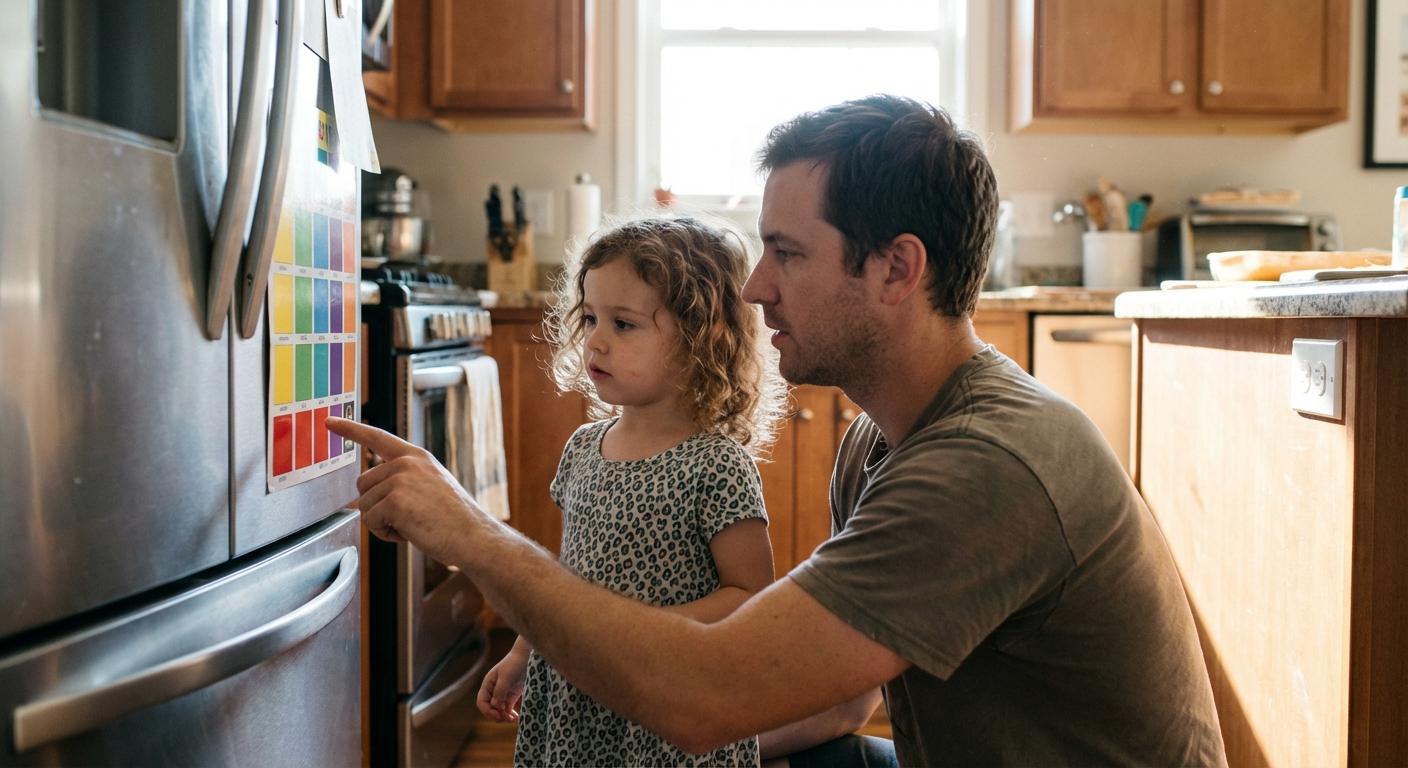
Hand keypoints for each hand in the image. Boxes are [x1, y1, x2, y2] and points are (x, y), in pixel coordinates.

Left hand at [326, 417, 490, 565]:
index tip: (329, 421)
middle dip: (376, 506)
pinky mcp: (395, 501)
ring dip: (382, 522)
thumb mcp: (429, 487)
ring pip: (364, 506)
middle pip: (362, 484)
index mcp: (416, 457)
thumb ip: (399, 482)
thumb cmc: (453, 519)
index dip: (351, 429)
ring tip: (412, 526)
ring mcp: (400, 480)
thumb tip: (362, 497)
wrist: (472, 536)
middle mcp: (407, 463)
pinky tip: (409, 533)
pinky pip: (370, 521)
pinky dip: (385, 534)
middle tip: (406, 518)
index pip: (377, 438)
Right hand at [477, 649, 528, 721]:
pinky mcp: (512, 695)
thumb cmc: (514, 664)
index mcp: (488, 684)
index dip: (487, 711)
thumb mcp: (506, 678)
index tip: (498, 715)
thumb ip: (499, 692)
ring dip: (504, 717)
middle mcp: (493, 690)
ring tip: (513, 719)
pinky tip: (517, 717)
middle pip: (490, 708)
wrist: (528, 656)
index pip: (482, 702)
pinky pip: (508, 708)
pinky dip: (511, 714)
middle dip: (497, 715)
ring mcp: (503, 693)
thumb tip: (494, 706)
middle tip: (508, 719)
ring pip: (499, 710)